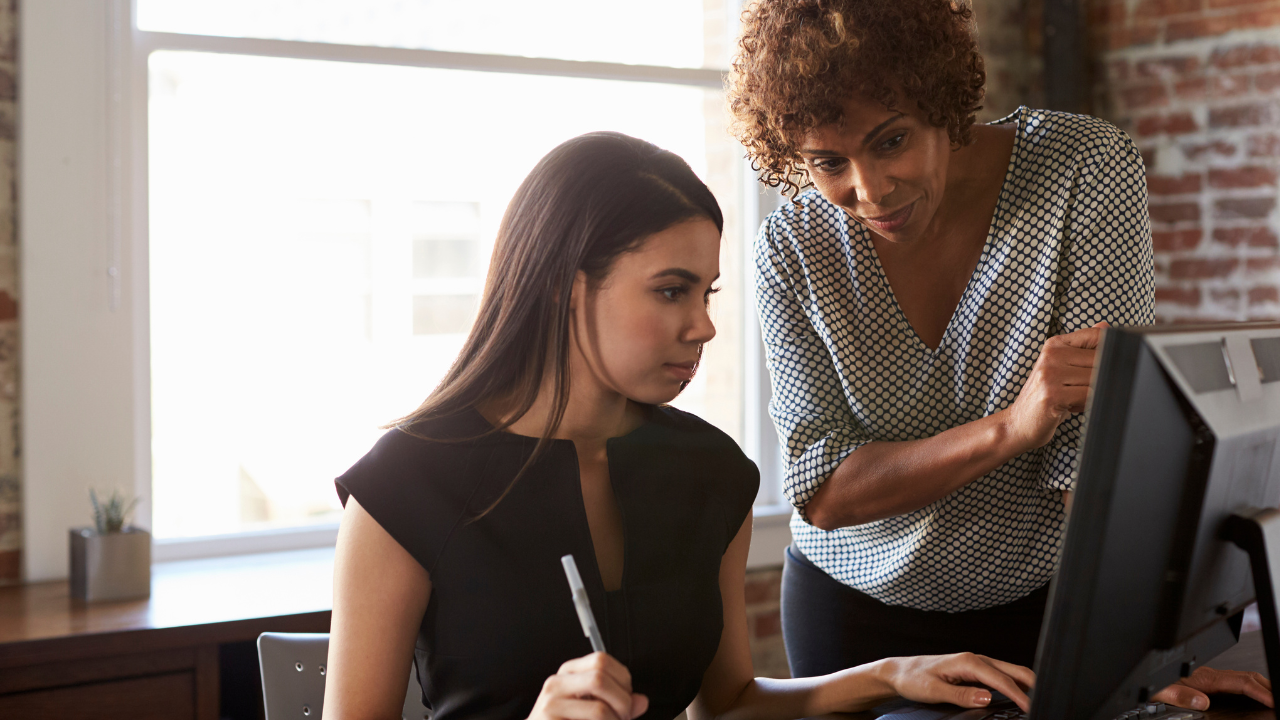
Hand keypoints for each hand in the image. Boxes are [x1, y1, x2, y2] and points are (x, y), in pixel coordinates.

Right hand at [527, 652, 648, 719]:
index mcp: (568, 673)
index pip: (601, 660)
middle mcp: (556, 684)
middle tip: (624, 717)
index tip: (627, 698)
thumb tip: (642, 701)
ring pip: (599, 709)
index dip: (622, 679)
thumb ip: (617, 702)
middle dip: (622, 702)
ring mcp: (551, 705)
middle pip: (600, 679)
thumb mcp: (591, 707)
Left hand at [876, 653, 1035, 711]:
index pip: (1002, 679)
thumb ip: (961, 694)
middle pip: (1014, 670)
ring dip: (1026, 684)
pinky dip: (1015, 685)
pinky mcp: (975, 671)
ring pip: (1010, 672)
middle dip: (1033, 685)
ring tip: (1040, 700)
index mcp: (968, 662)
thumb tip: (987, 698)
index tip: (1032, 707)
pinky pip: (1002, 676)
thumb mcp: (934, 690)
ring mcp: (977, 664)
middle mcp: (976, 659)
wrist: (900, 672)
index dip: (1020, 695)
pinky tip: (1021, 696)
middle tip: (1047, 702)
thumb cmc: (914, 679)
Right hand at [1005, 322, 1108, 451]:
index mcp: (1055, 344)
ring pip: (1096, 378)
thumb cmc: (1045, 396)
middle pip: (1101, 360)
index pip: (1096, 336)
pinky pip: (1089, 395)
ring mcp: (1050, 374)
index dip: (1108, 353)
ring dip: (1093, 393)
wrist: (1019, 423)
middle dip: (1100, 378)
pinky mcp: (1052, 394)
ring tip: (1075, 399)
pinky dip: (1087, 404)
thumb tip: (1105, 326)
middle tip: (1082, 389)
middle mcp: (1051, 355)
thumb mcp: (1062, 368)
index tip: (1100, 368)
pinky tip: (1072, 407)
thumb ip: (1083, 348)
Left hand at [1151, 666, 1272, 710]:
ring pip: (1242, 678)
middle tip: (1277, 698)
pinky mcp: (1208, 681)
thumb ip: (1182, 696)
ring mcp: (1210, 678)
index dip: (1259, 691)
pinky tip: (1252, 694)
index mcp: (1204, 679)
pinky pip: (1235, 682)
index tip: (1273, 699)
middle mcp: (1210, 676)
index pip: (1240, 683)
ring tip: (1271, 696)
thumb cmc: (1154, 685)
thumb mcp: (1163, 692)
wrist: (1145, 677)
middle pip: (1246, 677)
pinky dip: (1250, 687)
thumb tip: (1202, 702)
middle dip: (1266, 686)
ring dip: (1260, 685)